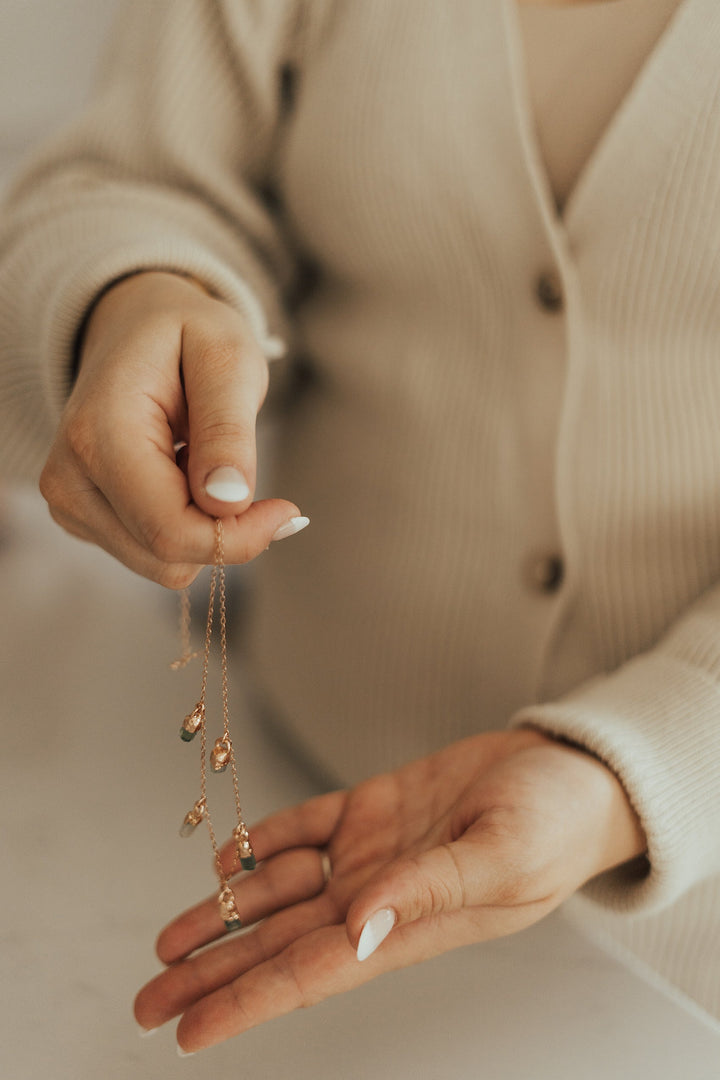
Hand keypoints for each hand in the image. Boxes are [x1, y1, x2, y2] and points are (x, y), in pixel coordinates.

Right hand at [40, 272, 304, 586]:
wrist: (133, 326)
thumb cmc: (186, 335)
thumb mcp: (225, 357)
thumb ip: (227, 429)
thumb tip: (228, 501)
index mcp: (99, 435)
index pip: (171, 530)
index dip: (239, 537)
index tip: (287, 510)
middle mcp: (69, 479)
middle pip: (167, 557)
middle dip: (225, 531)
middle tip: (245, 471)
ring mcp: (69, 504)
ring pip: (163, 565)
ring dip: (204, 525)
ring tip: (201, 459)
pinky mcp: (82, 518)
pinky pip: (152, 553)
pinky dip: (184, 523)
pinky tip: (180, 472)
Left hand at [134, 728, 646, 1051]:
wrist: (571, 771)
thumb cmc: (554, 826)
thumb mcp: (501, 860)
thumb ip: (429, 892)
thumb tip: (362, 930)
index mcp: (407, 925)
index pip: (310, 974)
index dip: (246, 1003)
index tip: (188, 1033)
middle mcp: (376, 895)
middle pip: (277, 943)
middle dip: (212, 972)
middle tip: (148, 1000)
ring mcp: (371, 852)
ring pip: (278, 891)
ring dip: (222, 913)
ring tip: (167, 942)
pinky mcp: (372, 807)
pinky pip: (304, 828)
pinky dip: (263, 845)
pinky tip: (226, 864)